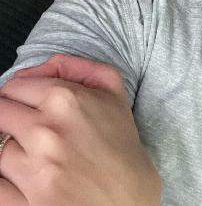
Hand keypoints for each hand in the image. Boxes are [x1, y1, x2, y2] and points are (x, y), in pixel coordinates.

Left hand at [0, 55, 160, 205]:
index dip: (20, 96)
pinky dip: (7, 183)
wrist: (131, 202)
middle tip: (28, 133)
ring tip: (36, 161)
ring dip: (12, 155)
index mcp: (66, 99)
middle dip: (11, 120)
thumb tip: (36, 68)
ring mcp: (35, 170)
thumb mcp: (113, 93)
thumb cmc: (121, 148)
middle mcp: (47, 131)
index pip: (15, 87)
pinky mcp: (27, 205)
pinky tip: (26, 182)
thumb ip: (76, 67)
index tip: (27, 108)